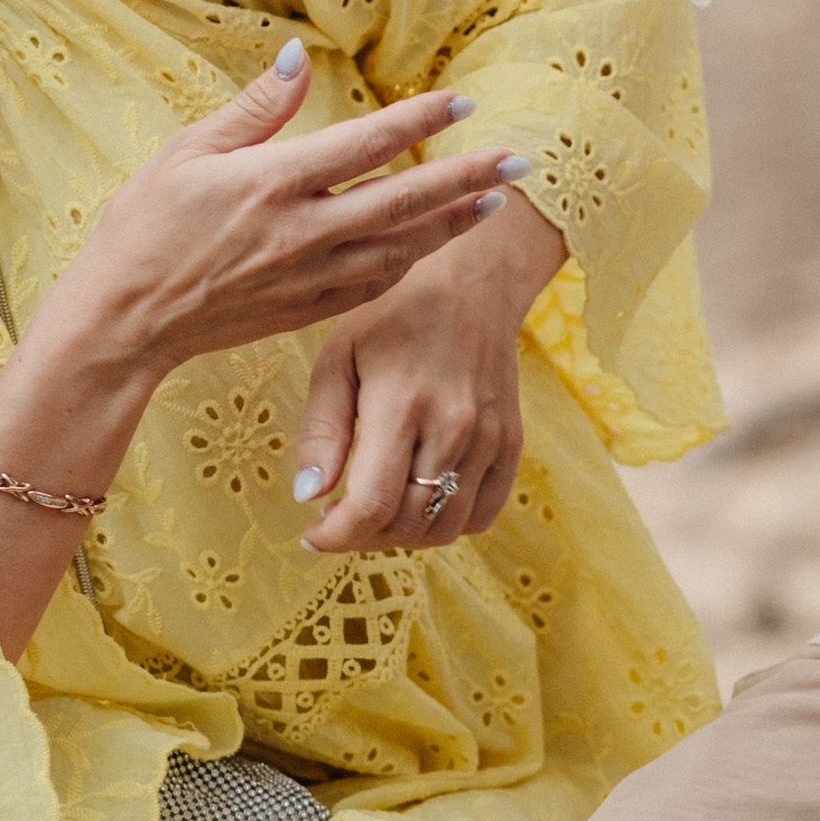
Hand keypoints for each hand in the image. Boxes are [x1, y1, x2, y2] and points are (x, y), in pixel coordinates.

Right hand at [45, 47, 515, 394]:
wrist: (122, 322)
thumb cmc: (143, 229)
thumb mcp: (188, 151)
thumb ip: (256, 108)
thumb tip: (299, 56)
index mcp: (273, 183)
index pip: (365, 144)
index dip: (419, 120)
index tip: (463, 101)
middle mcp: (302, 232)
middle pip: (404, 200)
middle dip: (467, 178)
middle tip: (519, 159)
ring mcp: (309, 277)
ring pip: (402, 247)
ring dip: (452, 224)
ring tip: (495, 200)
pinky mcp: (307, 311)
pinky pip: (376, 284)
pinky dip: (412, 262)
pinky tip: (434, 246)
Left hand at [290, 193, 565, 553]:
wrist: (471, 283)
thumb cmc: (392, 316)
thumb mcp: (338, 358)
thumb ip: (321, 430)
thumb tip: (308, 496)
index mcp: (401, 403)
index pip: (371, 505)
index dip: (336, 536)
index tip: (312, 533)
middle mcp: (453, 427)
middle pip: (407, 524)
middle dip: (362, 536)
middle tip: (337, 518)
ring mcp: (489, 439)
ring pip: (445, 529)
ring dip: (403, 535)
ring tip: (376, 510)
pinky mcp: (511, 444)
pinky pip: (483, 515)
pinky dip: (446, 524)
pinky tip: (419, 500)